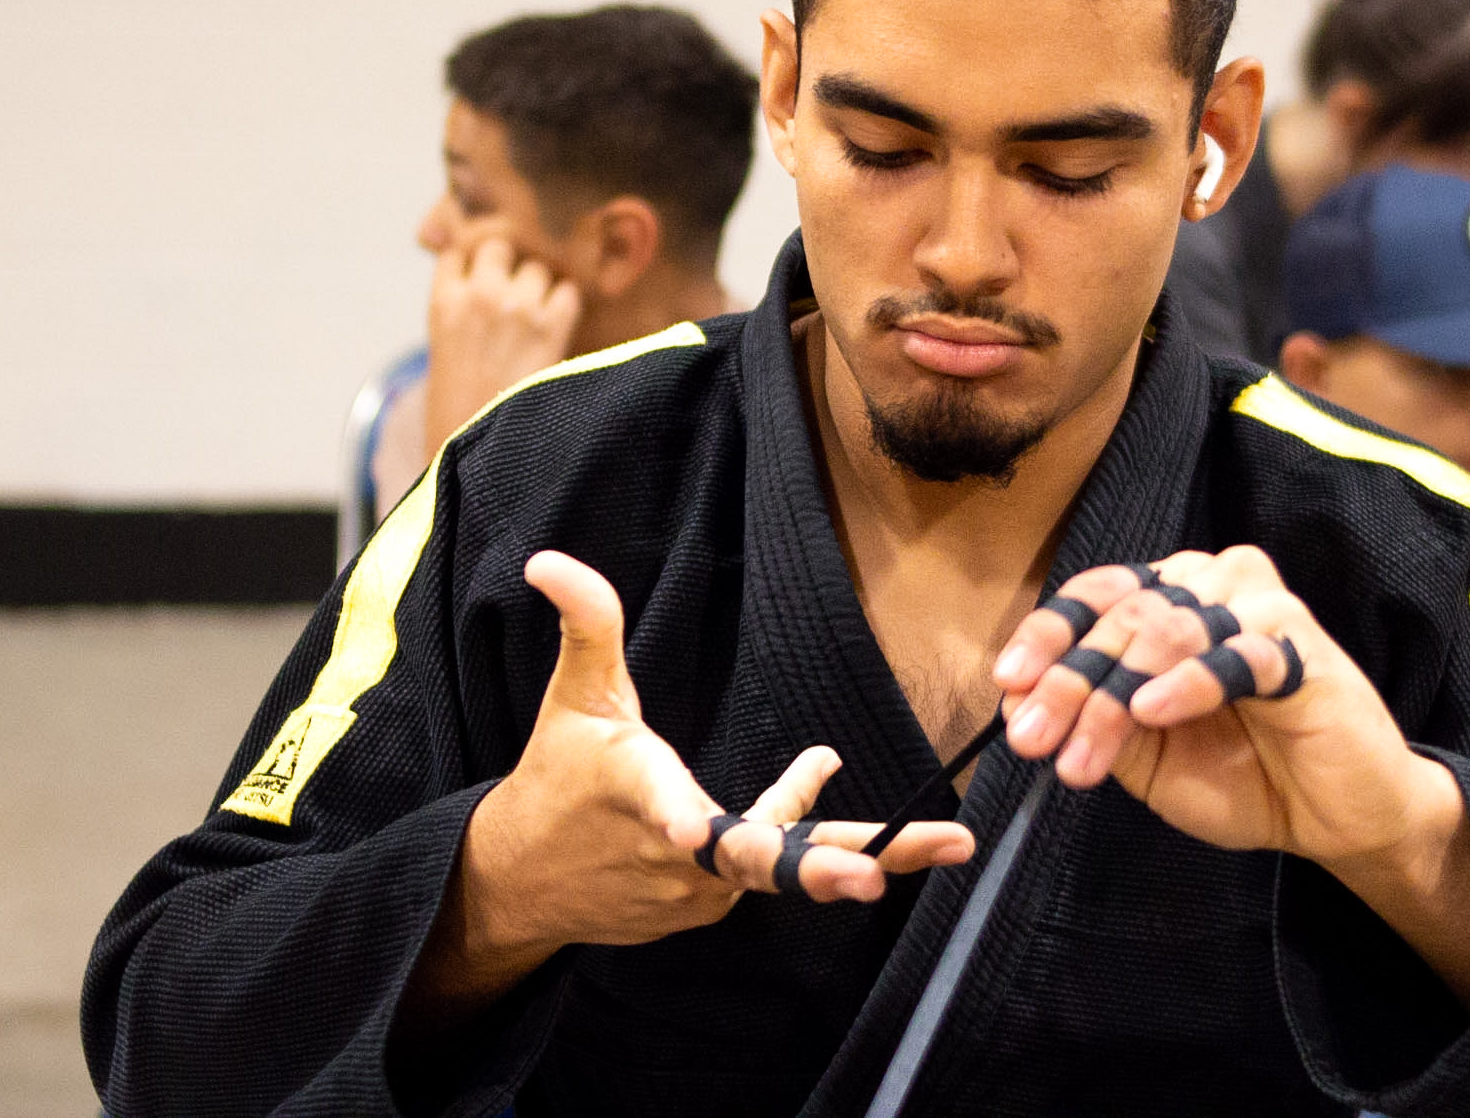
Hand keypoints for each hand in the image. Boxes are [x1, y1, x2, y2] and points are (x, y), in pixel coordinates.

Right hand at [423, 230, 581, 449]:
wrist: (479, 446)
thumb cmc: (458, 407)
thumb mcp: (444, 348)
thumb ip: (460, 306)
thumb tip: (483, 274)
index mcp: (443, 302)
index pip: (459, 250)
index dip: (473, 263)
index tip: (481, 279)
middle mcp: (478, 295)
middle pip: (499, 246)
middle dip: (507, 266)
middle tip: (513, 295)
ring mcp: (517, 307)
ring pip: (537, 267)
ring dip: (539, 286)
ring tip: (535, 318)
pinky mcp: (552, 326)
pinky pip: (568, 291)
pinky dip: (566, 305)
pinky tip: (558, 327)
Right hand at [455, 552, 972, 959]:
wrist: (523, 880)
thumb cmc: (556, 774)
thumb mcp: (573, 694)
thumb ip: (587, 625)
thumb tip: (550, 560)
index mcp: (635, 792)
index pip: (659, 805)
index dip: (681, 820)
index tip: (693, 831)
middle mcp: (672, 854)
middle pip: (753, 866)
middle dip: (823, 872)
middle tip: (879, 879)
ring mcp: (693, 892)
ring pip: (779, 867)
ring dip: (853, 852)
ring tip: (946, 843)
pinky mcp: (706, 909)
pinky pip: (766, 868)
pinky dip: (803, 837)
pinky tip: (820, 772)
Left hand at [990, 546, 1469, 1002]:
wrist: (1337, 818)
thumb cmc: (1245, 778)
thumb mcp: (1149, 759)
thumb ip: (1095, 720)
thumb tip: (1017, 698)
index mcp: (1171, 600)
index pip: (1096, 597)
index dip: (1048, 636)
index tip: (1008, 683)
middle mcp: (1211, 586)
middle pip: (1123, 616)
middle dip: (1069, 683)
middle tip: (1033, 741)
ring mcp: (1259, 610)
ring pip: (1168, 629)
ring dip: (1113, 694)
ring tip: (1082, 757)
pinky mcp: (1303, 648)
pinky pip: (1239, 653)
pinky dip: (1189, 680)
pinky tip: (1151, 710)